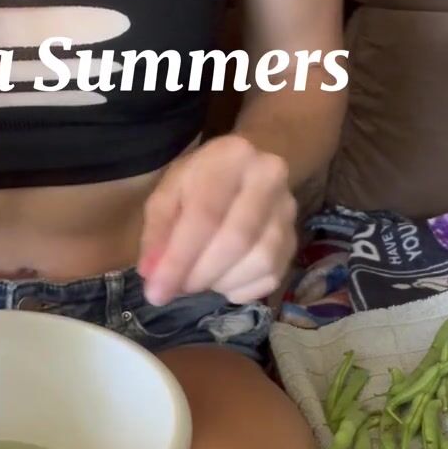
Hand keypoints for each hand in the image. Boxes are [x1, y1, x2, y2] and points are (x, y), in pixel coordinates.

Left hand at [138, 134, 296, 305]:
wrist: (251, 168)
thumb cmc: (202, 180)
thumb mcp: (169, 192)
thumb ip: (157, 231)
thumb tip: (153, 274)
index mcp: (232, 156)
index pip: (205, 215)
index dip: (179, 260)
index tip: (156, 292)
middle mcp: (270, 178)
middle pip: (237, 240)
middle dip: (199, 275)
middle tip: (176, 288)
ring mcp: (288, 211)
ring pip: (259, 262)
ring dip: (220, 282)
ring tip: (198, 278)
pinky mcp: (294, 240)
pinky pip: (270, 278)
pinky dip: (239, 289)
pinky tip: (221, 278)